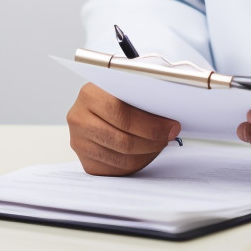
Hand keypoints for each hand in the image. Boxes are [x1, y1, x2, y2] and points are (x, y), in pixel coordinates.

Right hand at [66, 82, 181, 175]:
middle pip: (122, 141)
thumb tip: (171, 108)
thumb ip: (144, 91)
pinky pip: (115, 170)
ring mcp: (79, 142)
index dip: (150, 124)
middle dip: (152, 141)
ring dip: (146, 154)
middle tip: (170, 136)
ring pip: (120, 159)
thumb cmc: (118, 90)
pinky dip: (136, 164)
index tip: (172, 126)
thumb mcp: (128, 81)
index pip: (122, 114)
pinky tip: (146, 152)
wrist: (97, 100)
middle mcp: (79, 119)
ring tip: (160, 143)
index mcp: (89, 94)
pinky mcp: (85, 160)